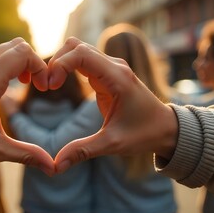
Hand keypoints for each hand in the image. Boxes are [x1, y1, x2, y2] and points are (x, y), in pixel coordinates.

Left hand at [0, 38, 54, 175]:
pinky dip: (7, 63)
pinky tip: (8, 84)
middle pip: (17, 45)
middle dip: (33, 62)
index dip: (40, 67)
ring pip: (5, 47)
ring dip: (20, 61)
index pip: (23, 53)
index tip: (43, 88)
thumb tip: (54, 168)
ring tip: (24, 83)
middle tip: (36, 85)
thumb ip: (27, 154)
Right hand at [49, 37, 177, 172]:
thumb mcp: (113, 144)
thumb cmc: (144, 134)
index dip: (59, 65)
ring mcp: (111, 67)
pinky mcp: (107, 74)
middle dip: (56, 62)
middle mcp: (114, 66)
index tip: (50, 87)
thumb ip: (83, 151)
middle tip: (47, 86)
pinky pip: (83, 60)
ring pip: (78, 49)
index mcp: (117, 77)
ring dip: (60, 62)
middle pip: (75, 46)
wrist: (167, 128)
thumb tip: (55, 166)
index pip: (80, 54)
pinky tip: (60, 83)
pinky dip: (67, 66)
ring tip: (51, 85)